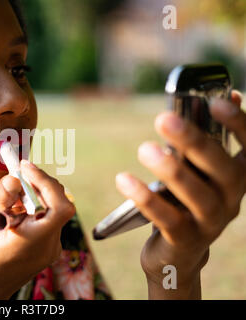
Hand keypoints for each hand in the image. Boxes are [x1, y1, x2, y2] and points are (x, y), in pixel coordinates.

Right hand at [0, 160, 74, 298]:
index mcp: (34, 244)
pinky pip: (46, 218)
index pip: (60, 206)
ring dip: (35, 194)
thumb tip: (13, 177)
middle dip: (39, 183)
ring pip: (54, 208)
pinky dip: (33, 206)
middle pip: (59, 203)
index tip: (24, 167)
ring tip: (9, 197)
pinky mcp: (46, 247)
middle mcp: (49, 246)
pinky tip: (12, 211)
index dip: (46, 181)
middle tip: (15, 173)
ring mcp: (50, 248)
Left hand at [116, 90, 244, 298]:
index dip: (239, 124)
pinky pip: (167, 219)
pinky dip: (146, 199)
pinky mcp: (185, 241)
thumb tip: (219, 98)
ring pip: (197, 197)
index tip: (218, 102)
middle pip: (221, 169)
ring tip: (145, 149)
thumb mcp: (196, 172)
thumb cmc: (185, 201)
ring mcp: (211, 223)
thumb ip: (203, 141)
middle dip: (194, 142)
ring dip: (171, 171)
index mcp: (237, 177)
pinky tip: (124, 180)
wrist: (177, 253)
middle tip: (164, 119)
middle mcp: (232, 200)